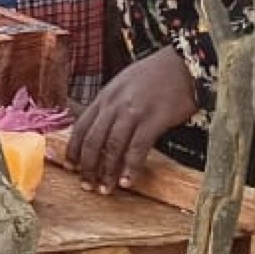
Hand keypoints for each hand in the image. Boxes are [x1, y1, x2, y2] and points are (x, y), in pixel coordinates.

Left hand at [67, 49, 197, 193]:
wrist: (183, 64)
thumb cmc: (154, 75)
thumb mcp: (123, 84)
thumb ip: (110, 105)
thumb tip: (99, 128)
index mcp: (104, 97)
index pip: (81, 127)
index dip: (73, 150)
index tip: (70, 167)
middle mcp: (114, 105)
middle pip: (93, 141)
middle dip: (87, 166)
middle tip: (86, 185)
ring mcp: (133, 112)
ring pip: (112, 147)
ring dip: (107, 171)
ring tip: (106, 189)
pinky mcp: (153, 120)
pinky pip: (137, 148)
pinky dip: (131, 167)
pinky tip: (129, 180)